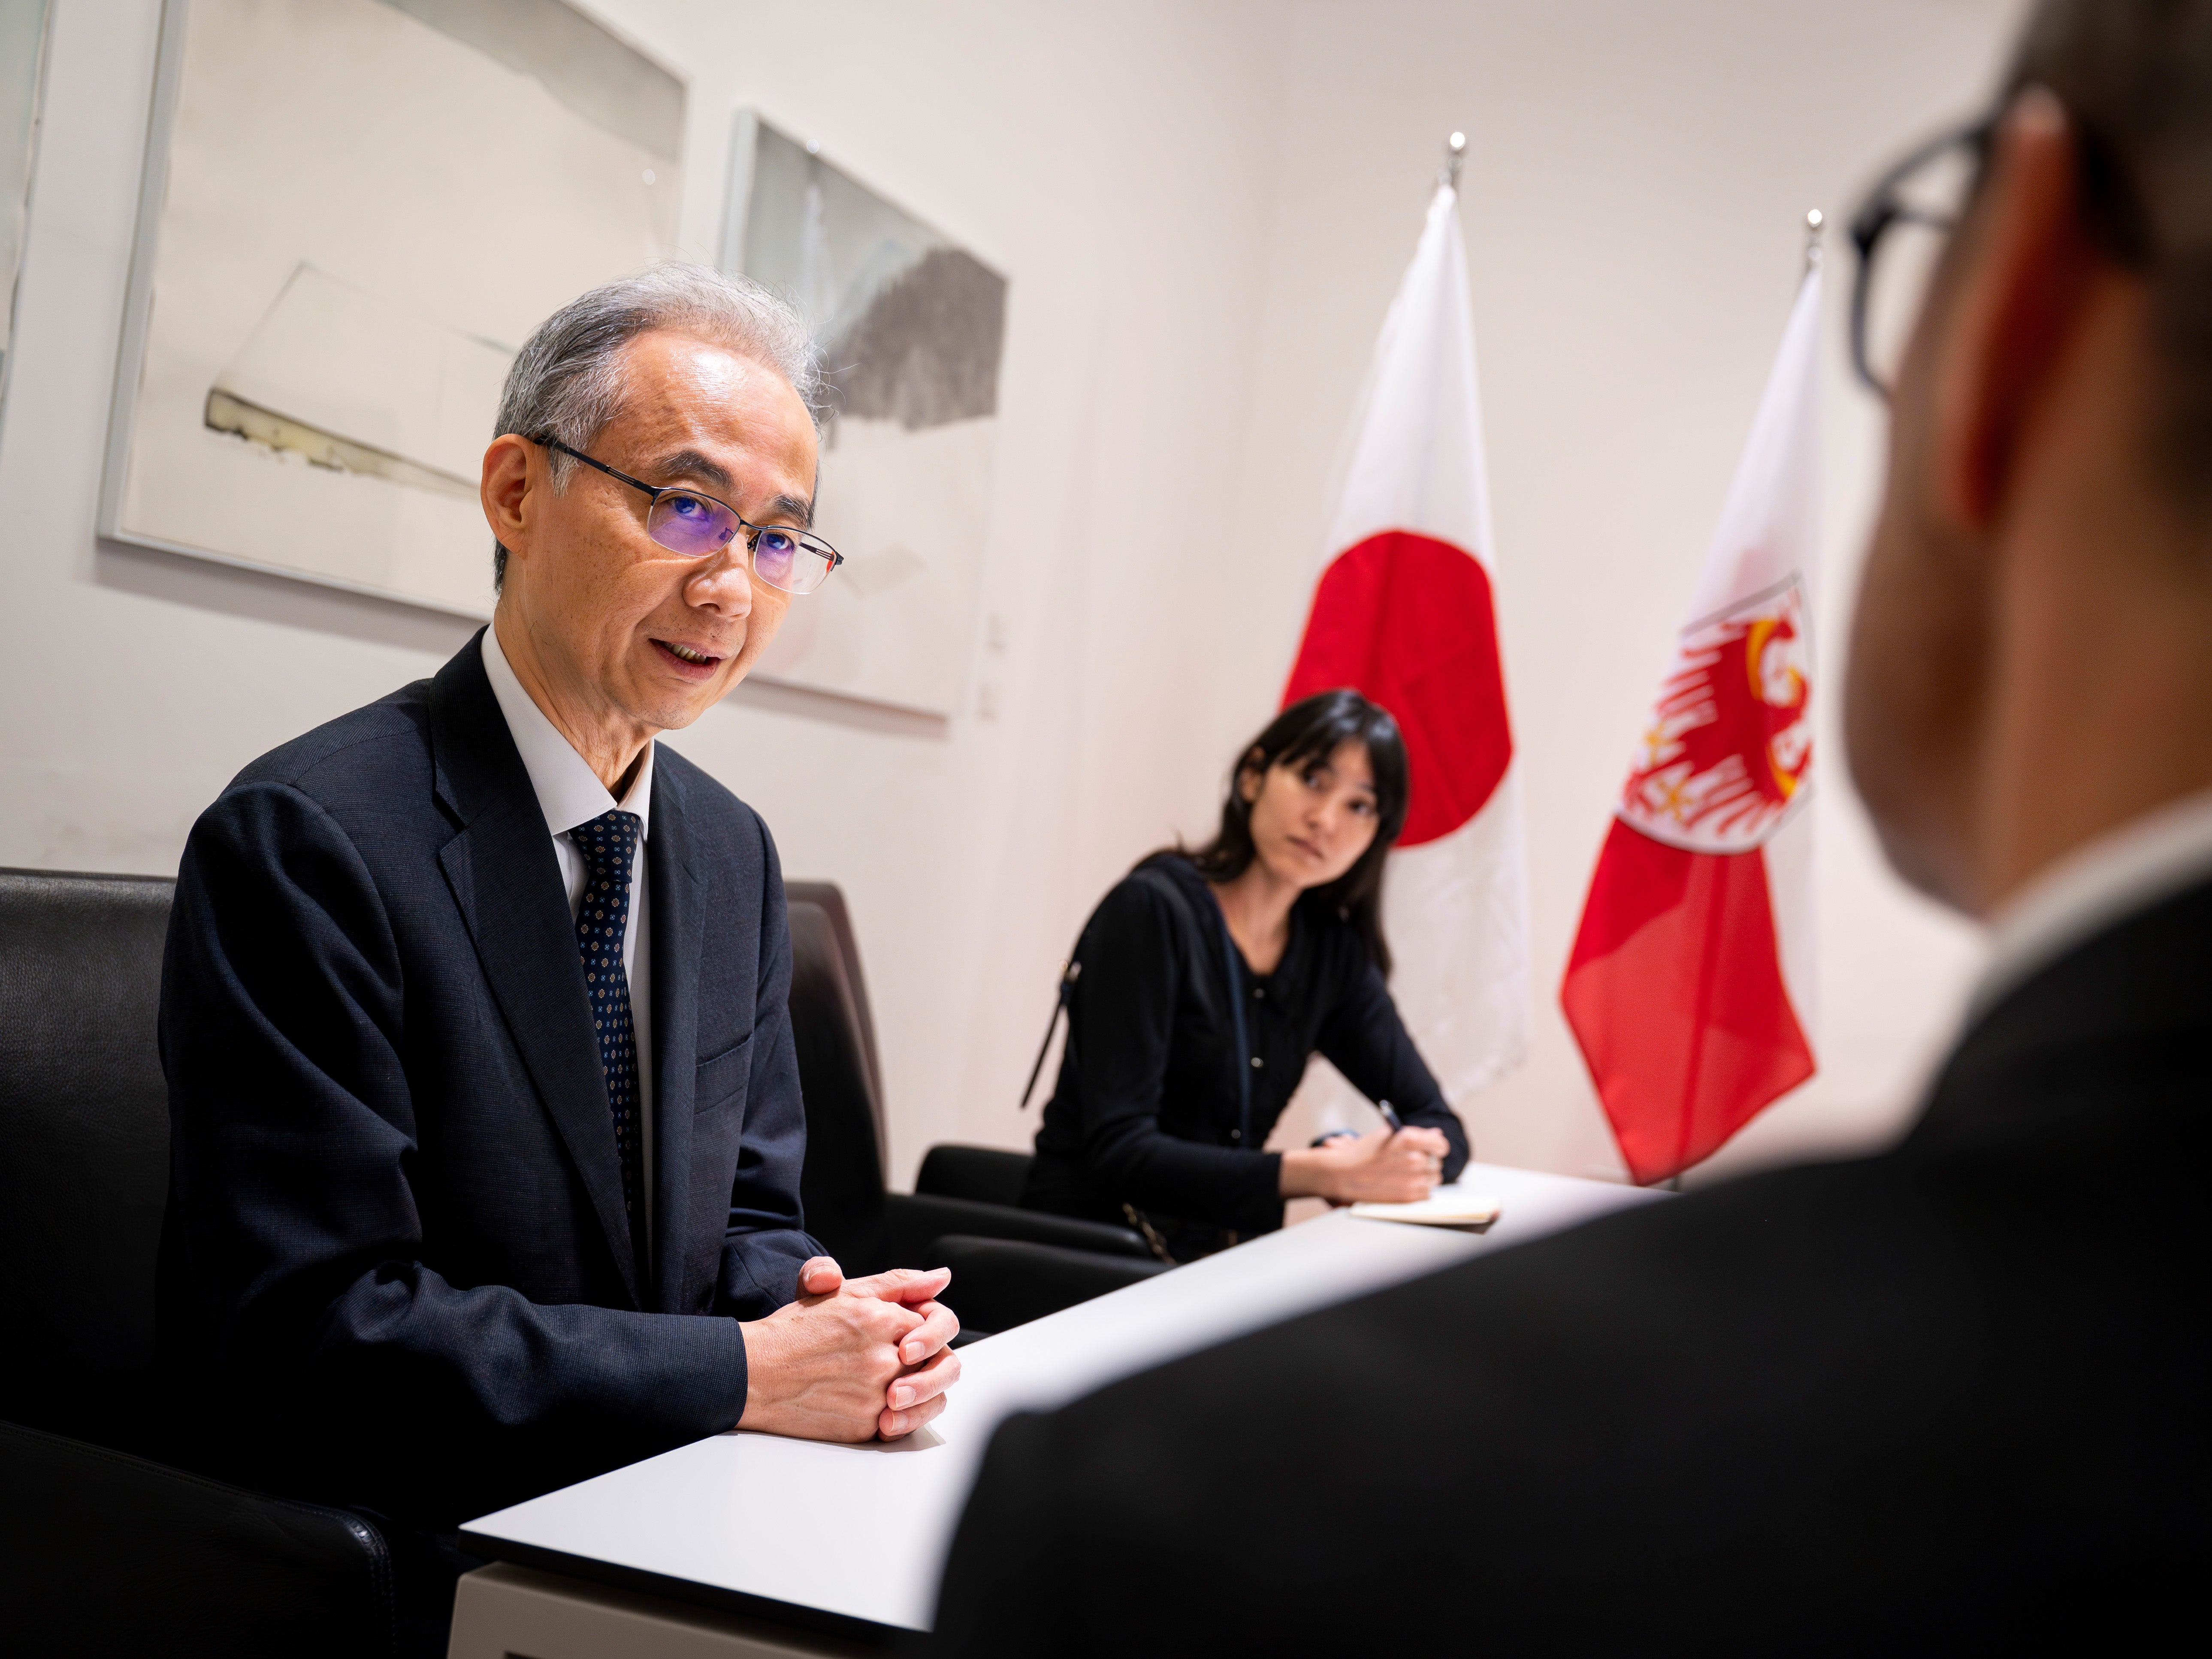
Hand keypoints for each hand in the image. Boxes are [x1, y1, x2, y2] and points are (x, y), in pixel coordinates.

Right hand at [737, 1259, 962, 1442]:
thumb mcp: (844, 1292)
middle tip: (905, 1361)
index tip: (907, 1335)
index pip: (933, 1323)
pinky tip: (880, 1406)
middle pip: (936, 1361)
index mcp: (880, 1320)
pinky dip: (900, 1417)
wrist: (754, 1373)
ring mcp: (874, 1395)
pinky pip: (902, 1425)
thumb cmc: (794, 1332)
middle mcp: (882, 1358)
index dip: (923, 1330)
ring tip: (896, 1385)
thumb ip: (898, 1283)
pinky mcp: (864, 1426)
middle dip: (927, 1361)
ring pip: (925, 1396)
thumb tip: (940, 1278)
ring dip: (919, 1391)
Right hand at [1280, 1125, 1449, 1203]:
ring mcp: (1413, 1179)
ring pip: (1434, 1179)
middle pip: (1437, 1162)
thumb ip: (1416, 1135)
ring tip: (1404, 1174)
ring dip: (1424, 1177)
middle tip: (1409, 1163)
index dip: (1437, 1147)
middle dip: (1427, 1162)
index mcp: (1409, 1138)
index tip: (1432, 1149)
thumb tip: (1437, 1135)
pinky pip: (1427, 1193)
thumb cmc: (1364, 1152)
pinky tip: (1403, 1184)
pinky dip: (1419, 1190)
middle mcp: (1414, 1159)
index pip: (1441, 1144)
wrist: (1343, 1174)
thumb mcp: (1388, 1135)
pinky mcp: (1409, 1197)